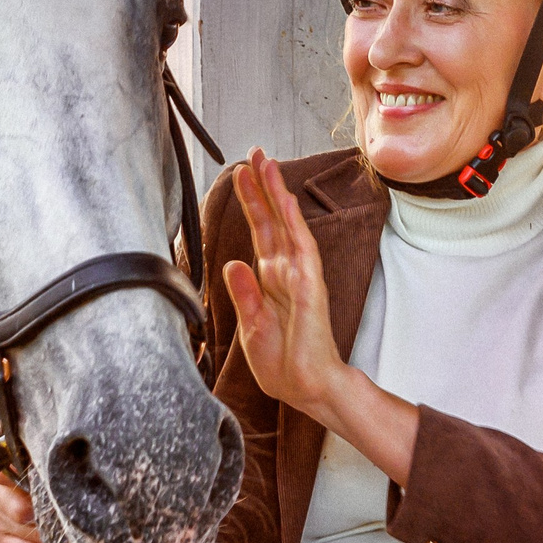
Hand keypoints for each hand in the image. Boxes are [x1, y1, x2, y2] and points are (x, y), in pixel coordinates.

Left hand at [222, 149, 352, 417]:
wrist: (306, 389)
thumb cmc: (283, 363)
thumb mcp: (251, 327)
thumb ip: (243, 295)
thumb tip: (232, 263)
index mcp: (270, 280)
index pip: (260, 232)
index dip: (251, 202)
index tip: (239, 173)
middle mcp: (286, 272)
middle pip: (272, 220)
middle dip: (263, 186)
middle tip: (254, 152)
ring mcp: (300, 278)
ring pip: (288, 226)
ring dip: (277, 194)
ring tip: (267, 163)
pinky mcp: (309, 289)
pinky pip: (302, 249)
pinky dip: (293, 224)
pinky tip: (285, 202)